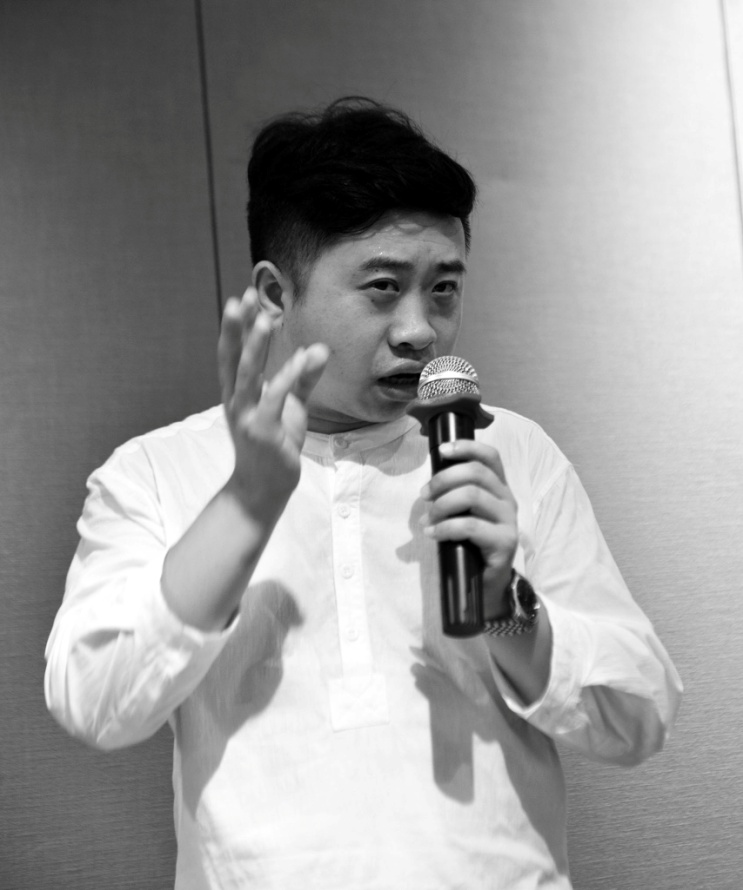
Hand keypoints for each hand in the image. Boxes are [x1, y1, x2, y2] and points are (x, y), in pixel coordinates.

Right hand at [218, 287, 327, 518]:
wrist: (264, 487)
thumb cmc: (276, 443)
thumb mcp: (291, 406)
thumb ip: (303, 377)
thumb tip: (320, 348)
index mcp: (239, 392)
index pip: (234, 353)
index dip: (238, 327)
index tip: (244, 297)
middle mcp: (236, 401)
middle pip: (232, 358)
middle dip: (236, 328)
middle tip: (242, 298)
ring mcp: (247, 416)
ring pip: (247, 376)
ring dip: (255, 348)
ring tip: (265, 320)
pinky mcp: (263, 432)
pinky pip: (274, 400)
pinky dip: (285, 379)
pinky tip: (301, 359)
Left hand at [420, 439, 517, 616]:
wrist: (486, 584)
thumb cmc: (470, 545)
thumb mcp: (461, 515)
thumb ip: (451, 496)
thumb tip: (426, 488)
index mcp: (498, 488)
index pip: (490, 456)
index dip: (467, 447)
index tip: (442, 451)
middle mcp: (507, 500)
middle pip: (476, 472)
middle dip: (443, 480)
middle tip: (424, 495)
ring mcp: (509, 521)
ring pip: (472, 495)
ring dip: (441, 504)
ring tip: (427, 520)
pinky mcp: (505, 543)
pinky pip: (470, 526)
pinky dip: (445, 527)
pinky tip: (433, 534)